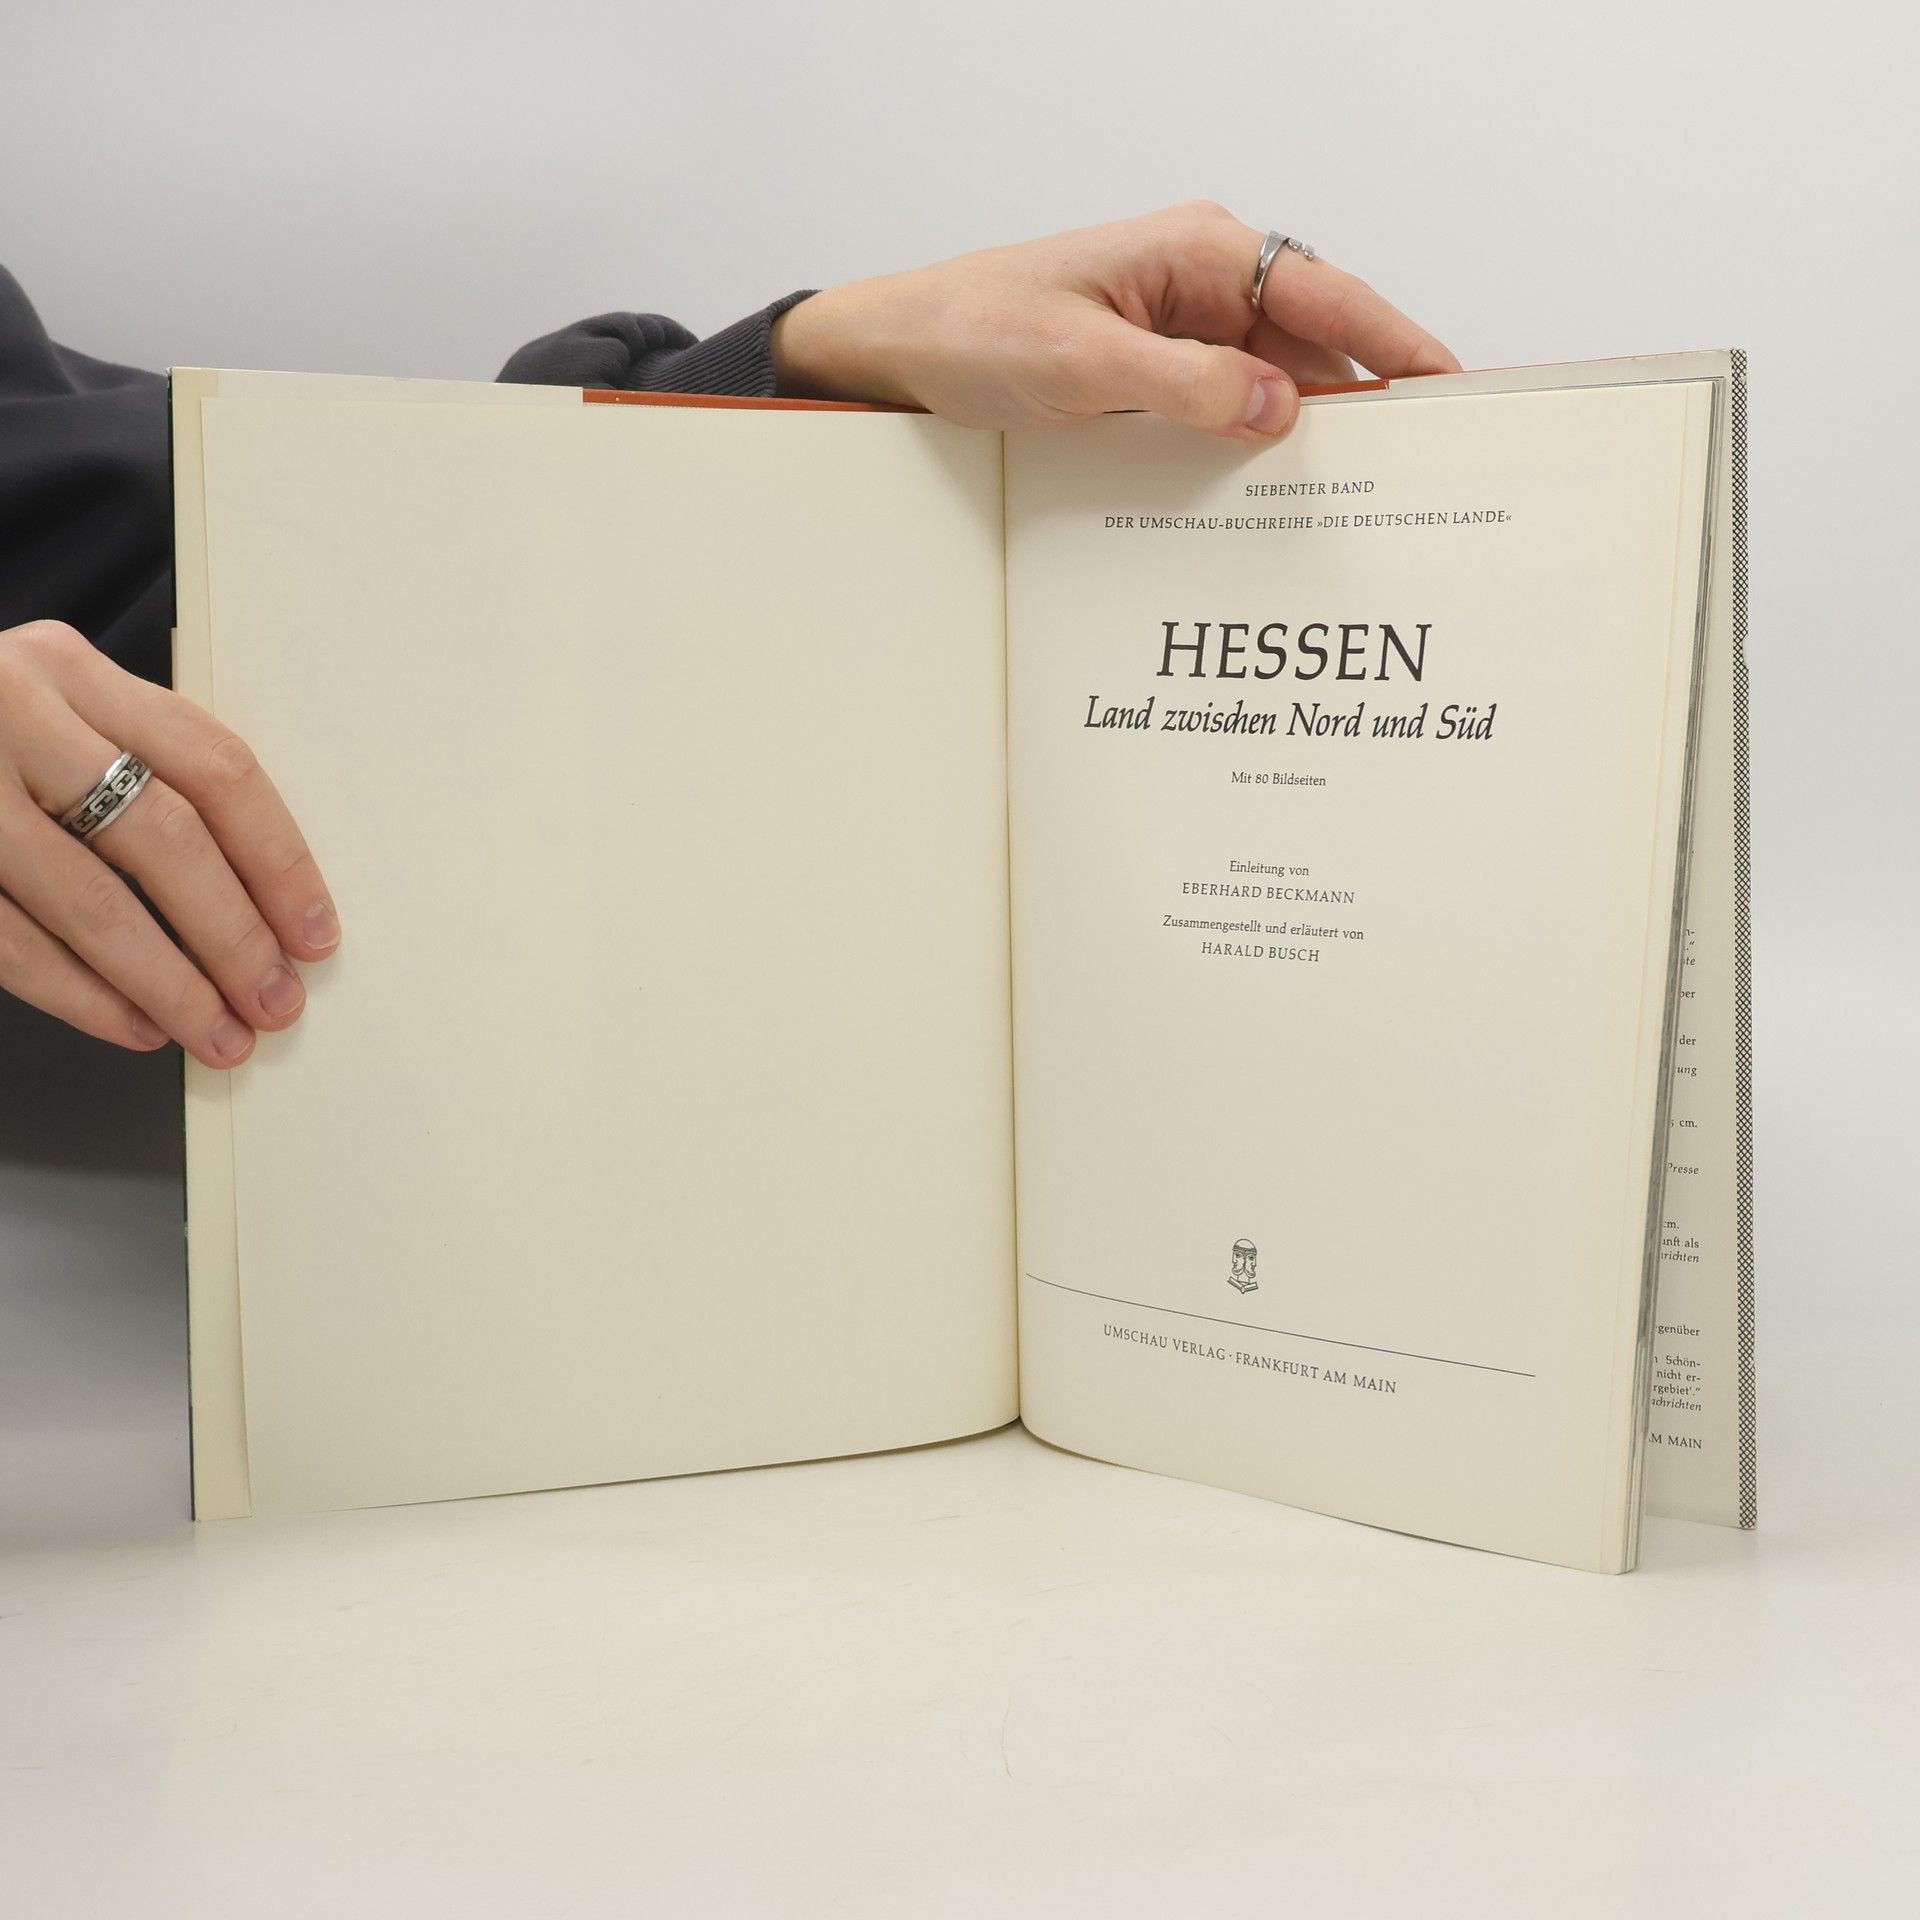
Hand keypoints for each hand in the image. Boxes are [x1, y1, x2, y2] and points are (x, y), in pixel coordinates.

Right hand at [0, 620, 339, 1063]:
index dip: (277, 860)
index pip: (213, 766)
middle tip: (276, 1000)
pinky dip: (80, 995)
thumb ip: (135, 765)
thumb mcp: (50, 710)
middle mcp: (10, 710)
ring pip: (87, 900)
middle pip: (161, 835)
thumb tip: (256, 894)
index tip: (314, 932)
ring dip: (167, 984)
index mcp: (69, 668)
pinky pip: (8, 940)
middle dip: (233, 935)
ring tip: (218, 1033)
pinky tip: (133, 1025)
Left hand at [772, 200, 1460, 441]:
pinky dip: (1256, 443)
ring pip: (1277, 378)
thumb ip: (1183, 383)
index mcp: (1196, 252)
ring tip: (1361, 492)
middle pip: (1315, 338)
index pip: (1325, 292)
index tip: (1451, 387)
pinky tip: (1274, 490)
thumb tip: (1279, 406)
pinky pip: (1230, 403)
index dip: (1396, 340)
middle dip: (1367, 396)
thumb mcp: (1080, 365)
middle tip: (1419, 463)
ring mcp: (1182, 324)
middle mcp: (1202, 280)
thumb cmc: (976, 331)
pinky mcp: (1158, 367)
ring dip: (1311, 430)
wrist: (901, 347)